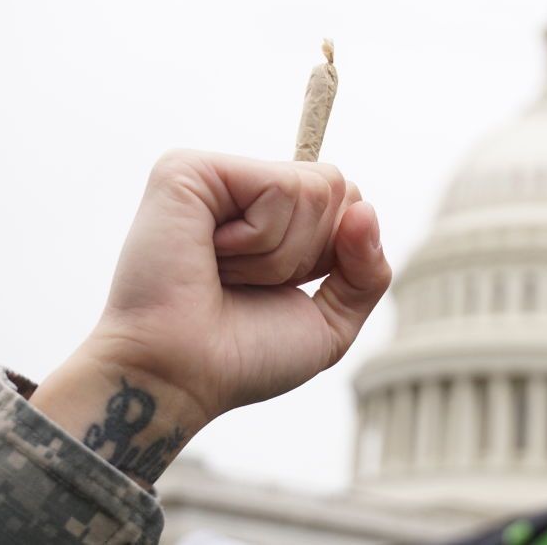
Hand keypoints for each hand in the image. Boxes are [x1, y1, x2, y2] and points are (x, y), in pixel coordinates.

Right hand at [30, 150, 390, 486]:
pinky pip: (280, 185)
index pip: (348, 200)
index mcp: (271, 216)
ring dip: (278, 253)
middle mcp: (243, 188)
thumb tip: (365, 209)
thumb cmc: (241, 356)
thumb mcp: (330, 320)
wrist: (179, 377)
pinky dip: (259, 237)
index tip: (276, 288)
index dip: (331, 254)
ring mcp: (216, 175)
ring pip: (313, 189)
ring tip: (224, 272)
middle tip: (245, 282)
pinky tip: (212, 254)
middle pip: (336, 187)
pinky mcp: (189, 169)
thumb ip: (367, 272)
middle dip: (308, 253)